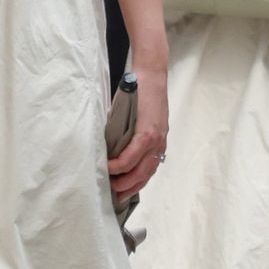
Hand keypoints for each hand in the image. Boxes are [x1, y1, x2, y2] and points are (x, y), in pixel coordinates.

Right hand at [107, 63, 168, 200]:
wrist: (151, 73)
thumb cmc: (142, 92)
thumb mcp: (139, 118)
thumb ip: (132, 134)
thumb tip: (113, 147)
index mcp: (159, 142)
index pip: (148, 171)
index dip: (135, 185)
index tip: (121, 193)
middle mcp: (160, 144)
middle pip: (145, 176)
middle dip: (128, 189)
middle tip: (113, 195)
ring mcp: (155, 139)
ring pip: (139, 170)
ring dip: (123, 181)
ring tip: (109, 185)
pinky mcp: (147, 131)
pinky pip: (132, 155)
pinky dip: (120, 164)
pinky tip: (110, 168)